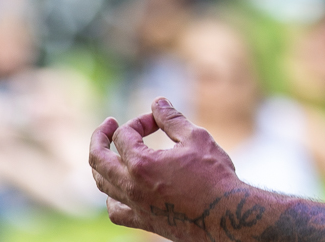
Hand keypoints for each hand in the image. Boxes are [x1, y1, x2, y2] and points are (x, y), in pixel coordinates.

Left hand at [89, 98, 239, 239]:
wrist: (226, 213)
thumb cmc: (213, 174)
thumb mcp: (196, 137)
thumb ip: (172, 119)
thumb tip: (158, 102)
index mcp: (141, 164)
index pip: (124, 135)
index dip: (139, 121)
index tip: (157, 120)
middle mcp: (131, 186)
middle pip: (98, 159)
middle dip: (101, 137)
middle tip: (109, 124)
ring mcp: (135, 206)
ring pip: (103, 183)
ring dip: (104, 163)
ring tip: (113, 152)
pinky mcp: (144, 221)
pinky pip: (115, 211)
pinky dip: (112, 196)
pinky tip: (120, 188)